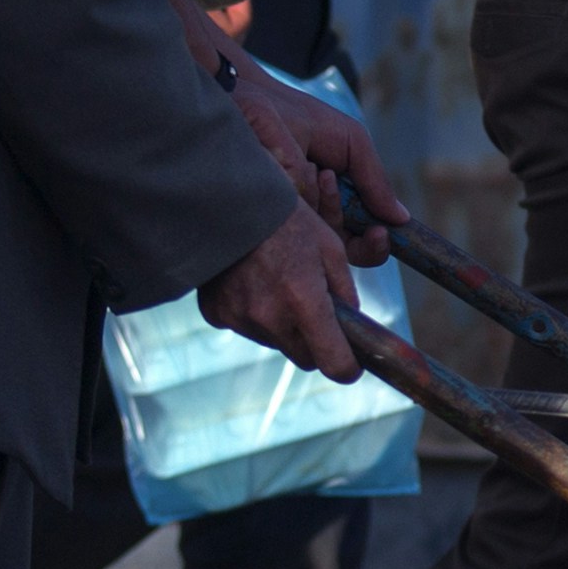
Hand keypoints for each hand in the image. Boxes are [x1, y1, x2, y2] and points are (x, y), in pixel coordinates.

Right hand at [198, 204, 368, 381]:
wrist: (226, 200)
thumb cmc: (286, 218)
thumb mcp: (330, 247)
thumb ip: (345, 290)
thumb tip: (352, 321)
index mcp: (305, 300)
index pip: (333, 362)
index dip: (347, 368)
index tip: (352, 366)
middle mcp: (270, 316)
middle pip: (303, 357)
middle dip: (314, 342)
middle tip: (314, 312)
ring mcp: (239, 318)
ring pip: (273, 341)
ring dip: (282, 325)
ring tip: (276, 283)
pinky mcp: (216, 314)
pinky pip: (243, 326)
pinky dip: (250, 313)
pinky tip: (249, 282)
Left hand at [225, 57, 408, 261]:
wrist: (258, 101)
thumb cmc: (305, 119)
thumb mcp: (351, 144)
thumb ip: (375, 180)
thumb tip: (401, 219)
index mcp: (339, 205)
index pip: (362, 242)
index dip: (374, 245)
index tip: (381, 233)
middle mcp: (315, 217)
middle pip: (345, 251)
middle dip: (359, 241)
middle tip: (365, 224)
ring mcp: (292, 220)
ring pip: (322, 241)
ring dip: (331, 209)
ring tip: (322, 172)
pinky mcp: (269, 218)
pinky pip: (297, 227)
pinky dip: (309, 203)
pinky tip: (309, 174)